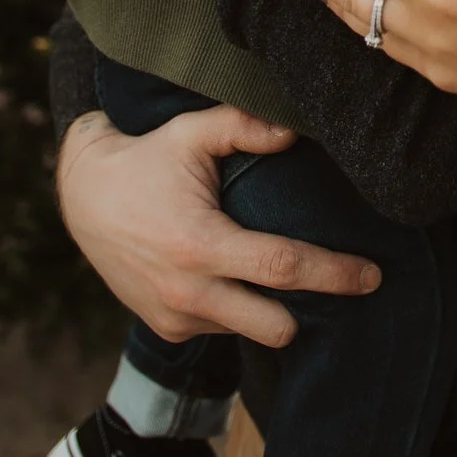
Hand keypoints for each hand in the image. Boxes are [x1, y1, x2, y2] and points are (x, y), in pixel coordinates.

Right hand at [56, 105, 380, 346]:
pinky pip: (222, 328)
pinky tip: (236, 278)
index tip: (372, 276)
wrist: (84, 198)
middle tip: (339, 282)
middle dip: (311, 311)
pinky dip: (238, 310)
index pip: (283, 270)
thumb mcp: (192, 133)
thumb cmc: (148, 160)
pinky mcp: (166, 329)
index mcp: (201, 245)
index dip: (335, 274)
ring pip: (250, 330)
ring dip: (269, 308)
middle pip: (276, 327)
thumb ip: (244, 126)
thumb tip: (297, 130)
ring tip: (274, 271)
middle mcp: (189, 291)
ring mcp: (176, 317)